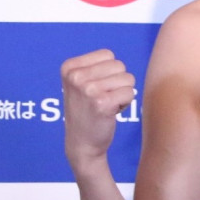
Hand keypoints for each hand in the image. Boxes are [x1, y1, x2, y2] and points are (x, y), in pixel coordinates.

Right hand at [61, 49, 135, 172]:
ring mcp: (88, 89)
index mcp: (69, 67)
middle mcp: (76, 76)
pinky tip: (110, 112)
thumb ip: (96, 66)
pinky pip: (130, 92)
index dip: (108, 72)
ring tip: (106, 105)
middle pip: (119, 65)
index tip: (95, 88)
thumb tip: (117, 61)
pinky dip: (125, 103)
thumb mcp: (80, 82)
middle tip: (102, 99)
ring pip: (128, 78)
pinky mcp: (102, 103)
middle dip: (117, 82)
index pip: (108, 55)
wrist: (81, 144)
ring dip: (122, 93)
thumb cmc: (86, 110)